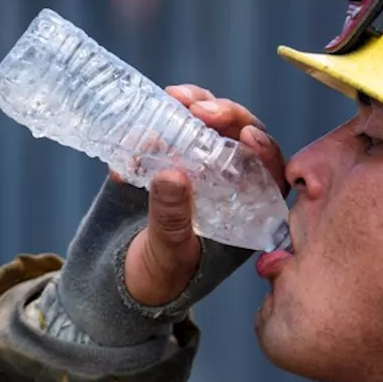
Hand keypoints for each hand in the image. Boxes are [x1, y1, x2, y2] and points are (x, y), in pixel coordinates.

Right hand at [116, 85, 287, 305]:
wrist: (113, 284)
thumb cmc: (155, 281)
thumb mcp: (166, 254)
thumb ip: (172, 218)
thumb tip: (173, 174)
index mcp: (245, 215)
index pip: (269, 174)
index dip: (264, 150)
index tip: (247, 135)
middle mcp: (226, 187)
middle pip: (241, 140)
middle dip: (226, 117)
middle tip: (199, 108)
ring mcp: (194, 169)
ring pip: (208, 127)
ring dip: (195, 107)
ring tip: (174, 97)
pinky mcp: (162, 160)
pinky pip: (169, 129)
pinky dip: (159, 118)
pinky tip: (146, 115)